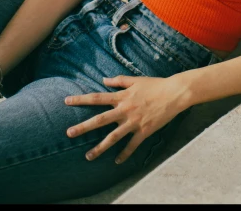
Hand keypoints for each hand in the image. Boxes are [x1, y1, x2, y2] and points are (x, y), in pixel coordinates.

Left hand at [65, 75, 188, 163]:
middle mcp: (125, 110)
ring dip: (100, 147)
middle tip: (69, 133)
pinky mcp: (144, 131)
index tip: (66, 101)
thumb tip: (104, 80)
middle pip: (100, 119)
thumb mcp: (135, 80)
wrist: (174, 93)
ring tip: (88, 156)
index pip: (97, 98)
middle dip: (84, 127)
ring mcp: (134, 122)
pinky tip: (117, 161)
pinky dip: (124, 154)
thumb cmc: (154, 85)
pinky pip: (132, 145)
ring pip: (113, 137)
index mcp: (121, 96)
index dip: (81, 99)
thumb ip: (118, 81)